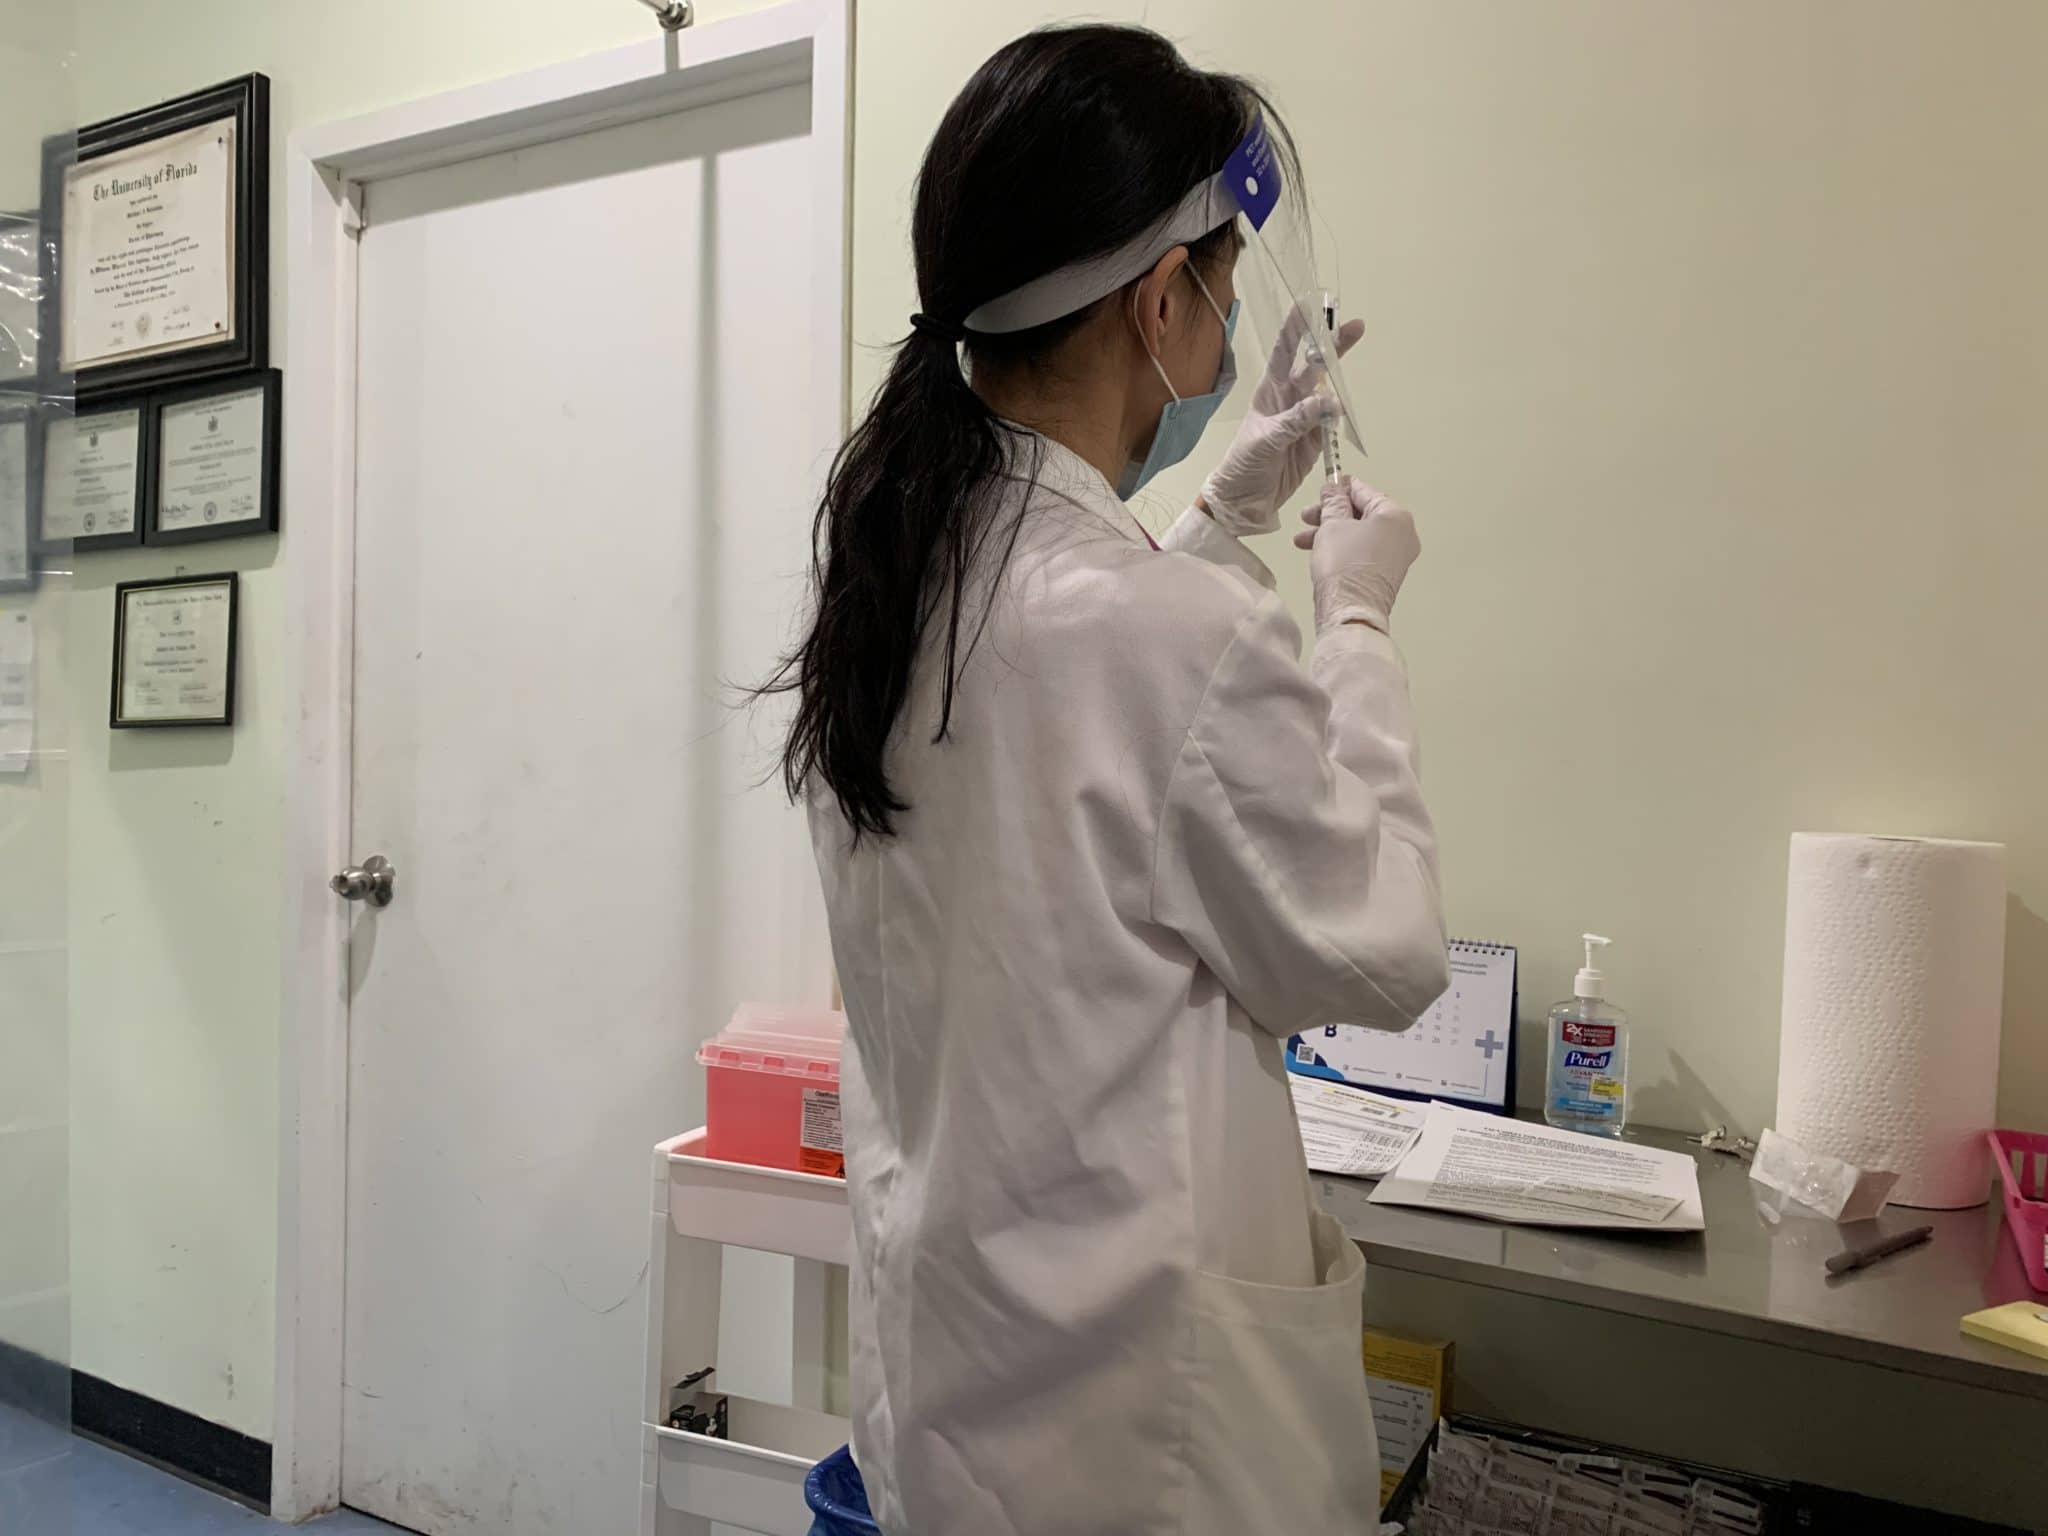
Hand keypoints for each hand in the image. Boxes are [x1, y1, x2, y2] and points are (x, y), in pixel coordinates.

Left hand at [1198, 307, 1363, 535]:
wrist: (1244, 500)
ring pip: (1328, 393)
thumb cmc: (1243, 464)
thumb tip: (1328, 402)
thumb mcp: (1266, 439)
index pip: (1285, 351)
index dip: (1297, 327)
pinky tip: (1342, 414)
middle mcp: (1289, 399)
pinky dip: (1339, 418)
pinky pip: (1332, 422)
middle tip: (1355, 326)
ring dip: (1339, 383)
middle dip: (1333, 346)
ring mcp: (1304, 419)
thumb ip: (1296, 420)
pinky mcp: (1315, 440)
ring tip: (1347, 384)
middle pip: (1315, 366)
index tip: (1311, 304)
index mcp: (1270, 391)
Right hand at [1302, 477, 1419, 634]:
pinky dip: (1342, 548)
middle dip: (1331, 514)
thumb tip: (1333, 489)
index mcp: (1395, 516)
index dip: (1339, 488)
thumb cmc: (1343, 563)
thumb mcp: (1332, 524)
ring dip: (1330, 532)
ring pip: (1359, 534)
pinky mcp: (1385, 574)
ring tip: (1302, 539)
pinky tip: (1316, 551)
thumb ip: (1333, 502)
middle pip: (1362, 513)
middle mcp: (1403, 534)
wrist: (1350, 612)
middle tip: (1306, 517)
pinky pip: (1362, 551)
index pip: (1364, 491)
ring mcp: (1396, 556)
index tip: (1321, 490)